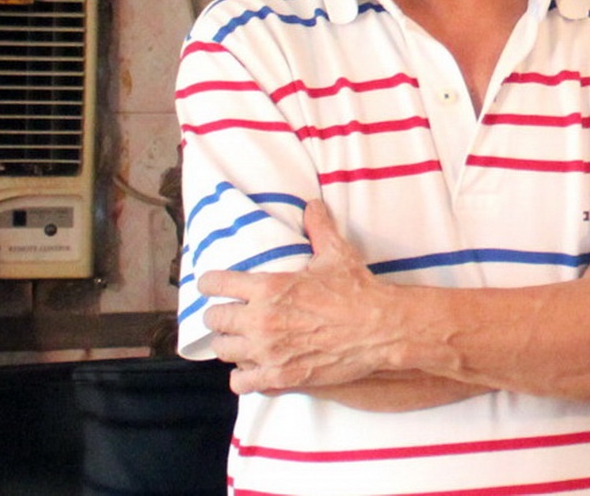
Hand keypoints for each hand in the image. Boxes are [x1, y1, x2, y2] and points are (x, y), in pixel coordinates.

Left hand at [199, 200, 397, 394]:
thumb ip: (318, 227)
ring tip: (239, 341)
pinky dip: (242, 376)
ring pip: (224, 350)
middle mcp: (261, 320)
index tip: (210, 286)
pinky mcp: (281, 377)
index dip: (209, 284)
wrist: (380, 329)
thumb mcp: (336, 253)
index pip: (216, 284)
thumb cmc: (357, 291)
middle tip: (228, 314)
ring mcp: (268, 352)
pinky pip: (241, 383)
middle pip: (215, 320)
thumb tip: (313, 205)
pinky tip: (251, 368)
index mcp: (268, 287)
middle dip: (219, 315)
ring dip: (229, 344)